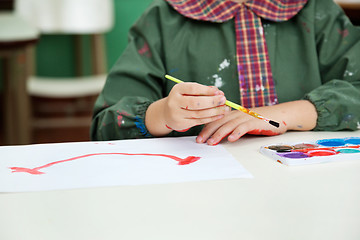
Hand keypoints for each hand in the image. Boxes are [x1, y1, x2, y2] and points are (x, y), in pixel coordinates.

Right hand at [145, 82, 230, 135]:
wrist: (167, 112)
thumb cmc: (182, 99)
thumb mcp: (189, 91)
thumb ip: (202, 90)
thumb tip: (218, 92)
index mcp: (177, 89)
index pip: (193, 89)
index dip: (207, 91)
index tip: (219, 92)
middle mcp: (175, 101)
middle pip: (196, 102)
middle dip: (212, 102)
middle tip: (224, 100)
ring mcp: (176, 113)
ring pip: (199, 113)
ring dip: (214, 111)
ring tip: (225, 109)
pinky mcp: (181, 123)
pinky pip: (198, 121)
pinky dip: (210, 118)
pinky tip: (219, 115)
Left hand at [196, 100, 317, 144]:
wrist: (280, 115)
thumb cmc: (260, 121)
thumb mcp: (244, 122)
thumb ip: (232, 127)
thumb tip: (218, 136)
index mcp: (233, 114)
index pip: (215, 120)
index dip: (205, 128)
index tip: (198, 138)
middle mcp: (237, 114)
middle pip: (219, 122)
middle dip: (208, 132)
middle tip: (199, 141)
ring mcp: (246, 117)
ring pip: (229, 125)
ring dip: (219, 134)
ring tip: (211, 142)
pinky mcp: (255, 122)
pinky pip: (244, 127)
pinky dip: (237, 133)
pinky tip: (231, 139)